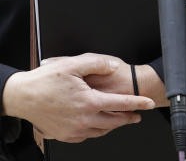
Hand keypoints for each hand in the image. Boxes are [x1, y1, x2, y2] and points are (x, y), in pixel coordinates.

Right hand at [3, 53, 154, 142]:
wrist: (21, 97)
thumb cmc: (44, 81)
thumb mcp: (73, 64)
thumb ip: (98, 63)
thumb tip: (113, 66)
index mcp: (89, 102)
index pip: (121, 104)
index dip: (138, 103)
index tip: (149, 103)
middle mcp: (83, 119)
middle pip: (114, 122)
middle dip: (128, 118)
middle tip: (137, 115)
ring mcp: (73, 130)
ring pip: (101, 131)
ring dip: (113, 125)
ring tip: (121, 119)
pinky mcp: (64, 135)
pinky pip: (86, 136)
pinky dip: (96, 131)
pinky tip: (99, 125)